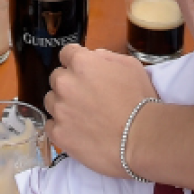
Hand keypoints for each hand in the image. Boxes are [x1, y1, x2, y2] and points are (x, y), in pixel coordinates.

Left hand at [44, 44, 157, 175]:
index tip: (85, 74)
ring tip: (83, 119)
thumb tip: (91, 58)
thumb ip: (105, 56)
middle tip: (88, 99)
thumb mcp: (130, 66)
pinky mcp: (59, 134)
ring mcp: (59, 109)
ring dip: (63, 106)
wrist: (143, 139)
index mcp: (80, 63)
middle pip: (57, 78)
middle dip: (70, 85)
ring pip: (51, 101)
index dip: (76, 63)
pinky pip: (50, 126)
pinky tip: (77, 133)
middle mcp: (64, 83)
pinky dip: (61, 128)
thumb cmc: (141, 100)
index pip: (66, 54)